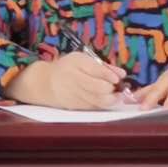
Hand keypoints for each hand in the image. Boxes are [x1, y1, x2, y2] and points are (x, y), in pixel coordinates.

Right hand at [4, 53, 129, 109]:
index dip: (110, 75)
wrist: (45, 82)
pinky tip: (105, 100)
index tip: (118, 78)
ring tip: (115, 95)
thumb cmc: (69, 68)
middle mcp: (74, 79)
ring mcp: (73, 94)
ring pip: (98, 100)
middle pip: (98, 88)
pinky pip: (93, 107)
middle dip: (112, 89)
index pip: (97, 70)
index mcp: (76, 63)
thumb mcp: (83, 60)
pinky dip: (102, 104)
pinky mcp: (74, 106)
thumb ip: (103, 67)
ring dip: (111, 99)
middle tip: (117, 87)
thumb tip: (122, 74)